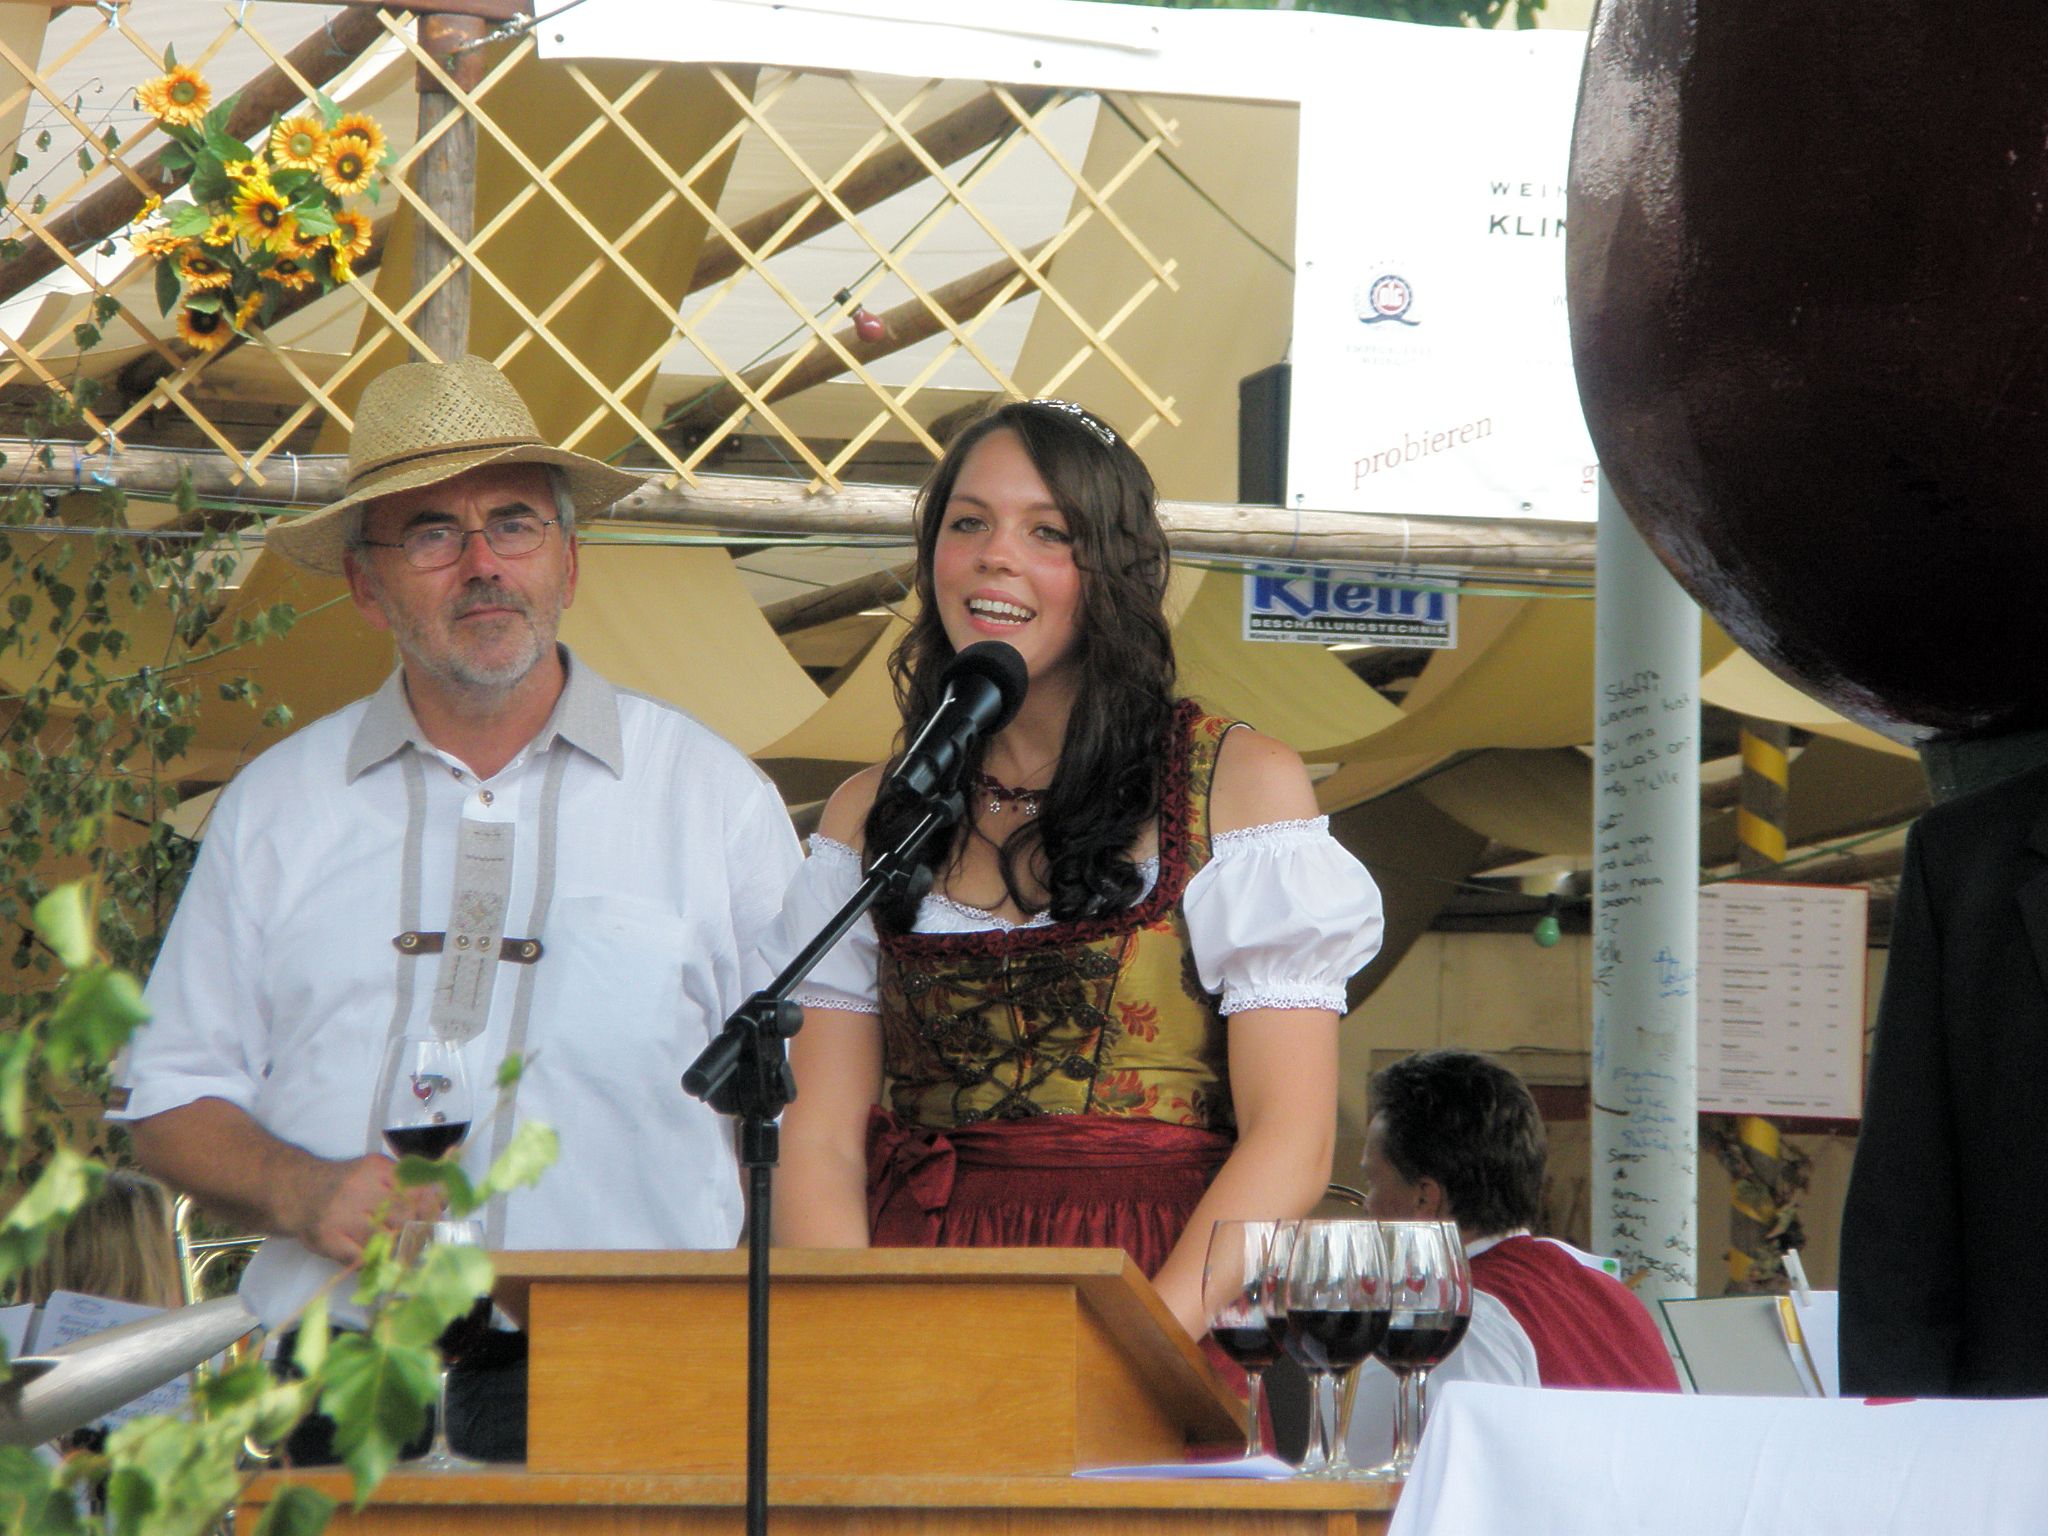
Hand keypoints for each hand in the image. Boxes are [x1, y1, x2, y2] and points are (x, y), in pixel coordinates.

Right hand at [292, 1154, 444, 1265]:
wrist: (298, 1190)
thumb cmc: (347, 1183)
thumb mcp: (378, 1171)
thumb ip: (409, 1181)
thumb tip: (445, 1196)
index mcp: (376, 1170)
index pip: (415, 1191)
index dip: (432, 1209)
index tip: (440, 1219)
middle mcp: (358, 1191)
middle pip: (403, 1217)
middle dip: (419, 1232)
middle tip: (426, 1241)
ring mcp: (342, 1216)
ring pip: (385, 1240)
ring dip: (399, 1249)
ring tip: (405, 1250)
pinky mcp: (329, 1239)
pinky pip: (362, 1257)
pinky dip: (375, 1261)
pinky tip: (378, 1257)